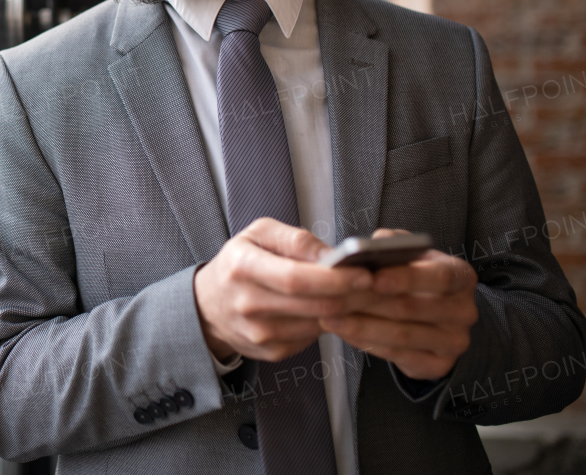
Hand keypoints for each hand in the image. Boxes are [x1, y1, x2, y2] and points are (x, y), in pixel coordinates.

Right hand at [194, 218, 372, 362]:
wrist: (209, 305)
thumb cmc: (238, 264)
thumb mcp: (258, 234)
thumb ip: (296, 239)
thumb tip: (332, 255)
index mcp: (241, 267)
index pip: (295, 278)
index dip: (334, 278)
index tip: (363, 272)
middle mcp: (247, 304)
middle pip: (313, 305)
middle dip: (351, 295)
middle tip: (375, 285)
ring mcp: (258, 333)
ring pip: (318, 324)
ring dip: (345, 311)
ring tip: (359, 295)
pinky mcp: (270, 351)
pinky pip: (311, 339)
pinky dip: (328, 324)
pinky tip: (332, 310)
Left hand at [318, 228, 477, 380]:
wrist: (434, 316)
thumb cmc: (413, 275)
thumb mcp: (409, 254)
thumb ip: (393, 245)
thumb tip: (372, 245)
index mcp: (461, 276)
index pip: (439, 277)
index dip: (406, 278)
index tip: (373, 278)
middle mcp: (464, 311)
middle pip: (413, 308)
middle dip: (367, 302)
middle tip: (332, 297)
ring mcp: (454, 341)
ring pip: (402, 335)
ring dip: (360, 326)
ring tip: (329, 316)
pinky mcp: (438, 365)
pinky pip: (398, 355)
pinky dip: (366, 343)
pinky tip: (343, 332)